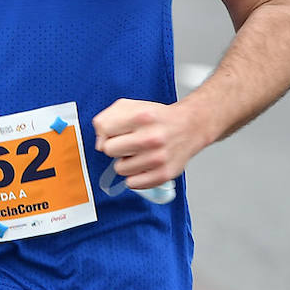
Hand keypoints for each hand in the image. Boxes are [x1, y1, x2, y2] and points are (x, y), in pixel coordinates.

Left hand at [93, 98, 209, 190]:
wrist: (190, 126)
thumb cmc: (157, 118)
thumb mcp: (130, 106)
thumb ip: (107, 118)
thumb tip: (99, 143)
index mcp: (142, 116)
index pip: (104, 129)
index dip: (106, 131)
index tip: (116, 132)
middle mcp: (151, 137)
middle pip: (109, 150)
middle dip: (115, 147)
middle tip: (128, 143)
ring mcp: (159, 158)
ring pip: (120, 169)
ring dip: (125, 162)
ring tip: (138, 153)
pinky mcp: (164, 174)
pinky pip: (133, 183)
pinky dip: (135, 176)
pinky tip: (143, 165)